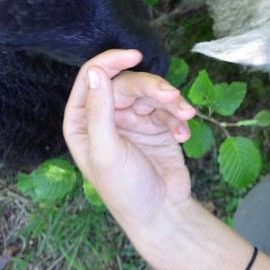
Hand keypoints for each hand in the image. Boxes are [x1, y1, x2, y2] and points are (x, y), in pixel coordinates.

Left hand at [63, 49, 196, 227]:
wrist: (161, 213)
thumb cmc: (124, 188)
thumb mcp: (106, 149)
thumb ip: (99, 110)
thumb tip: (95, 72)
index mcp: (83, 121)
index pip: (92, 78)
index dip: (110, 62)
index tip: (134, 56)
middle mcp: (107, 117)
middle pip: (130, 83)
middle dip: (153, 88)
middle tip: (173, 97)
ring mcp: (134, 121)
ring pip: (153, 94)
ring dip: (172, 102)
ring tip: (186, 113)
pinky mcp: (159, 127)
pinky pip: (170, 110)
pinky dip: (179, 119)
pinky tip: (184, 135)